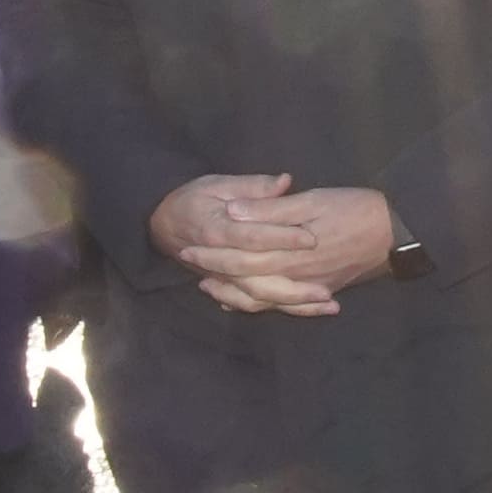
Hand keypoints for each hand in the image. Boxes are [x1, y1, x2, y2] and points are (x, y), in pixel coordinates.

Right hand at [152, 172, 323, 314]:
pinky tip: (310, 310)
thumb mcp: (218, 184)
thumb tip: (284, 182)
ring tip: (328, 303)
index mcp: (217, 231)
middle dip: (295, 287)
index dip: (282, 238)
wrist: (163, 225)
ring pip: (260, 298)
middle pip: (259, 280)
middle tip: (327, 288)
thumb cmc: (194, 200)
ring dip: (294, 304)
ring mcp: (225, 279)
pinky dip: (281, 308)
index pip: (254, 238)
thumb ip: (252, 187)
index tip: (311, 239)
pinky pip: (255, 304)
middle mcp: (221, 261)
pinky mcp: (230, 287)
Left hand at [158, 174, 397, 313]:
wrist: (396, 232)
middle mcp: (294, 276)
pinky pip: (286, 305)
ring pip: (264, 300)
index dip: (211, 254)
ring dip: (236, 296)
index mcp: (287, 252)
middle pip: (246, 282)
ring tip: (214, 292)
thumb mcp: (312, 200)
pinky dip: (266, 305)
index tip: (187, 248)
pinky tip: (253, 302)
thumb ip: (271, 210)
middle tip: (192, 270)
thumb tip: (232, 213)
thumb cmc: (354, 208)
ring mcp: (309, 287)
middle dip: (217, 276)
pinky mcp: (322, 290)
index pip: (239, 258)